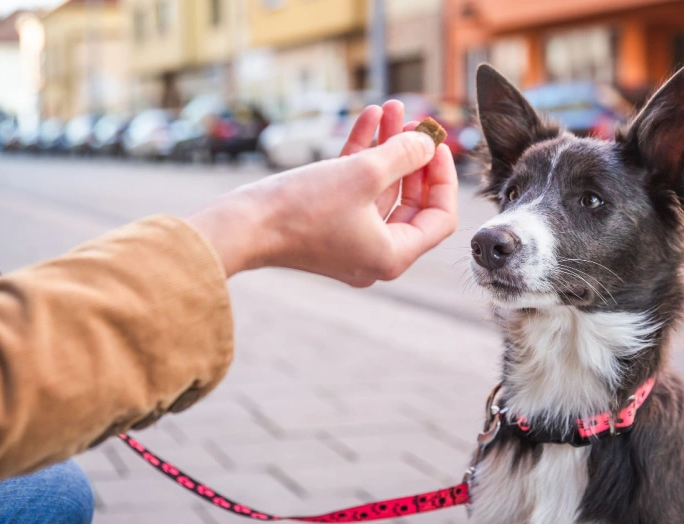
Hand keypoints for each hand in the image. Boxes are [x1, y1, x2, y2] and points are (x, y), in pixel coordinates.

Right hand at [187, 101, 458, 286]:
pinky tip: (367, 119)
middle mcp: (375, 255)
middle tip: (416, 123)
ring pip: (381, 190)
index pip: (439, 219)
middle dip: (413, 157)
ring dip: (387, 148)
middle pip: (411, 202)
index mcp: (392, 256)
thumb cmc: (300, 209)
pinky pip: (355, 190)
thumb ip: (404, 155)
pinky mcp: (327, 227)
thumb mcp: (363, 174)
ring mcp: (350, 242)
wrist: (240, 226)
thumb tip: (427, 144)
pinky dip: (361, 157)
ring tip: (390, 108)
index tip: (437, 145)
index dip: (443, 178)